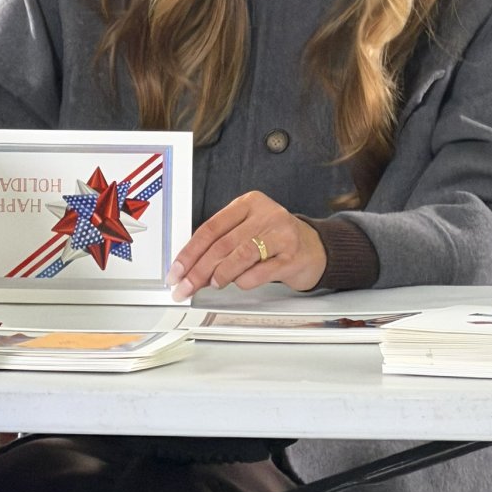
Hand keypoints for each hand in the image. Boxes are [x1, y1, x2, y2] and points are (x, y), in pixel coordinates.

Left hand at [166, 191, 326, 300]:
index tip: (176, 271)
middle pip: (223, 244)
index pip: (211, 227)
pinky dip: (245, 281)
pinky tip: (239, 283)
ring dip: (221, 274)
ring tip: (213, 284)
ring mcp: (281, 234)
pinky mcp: (293, 257)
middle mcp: (266, 214)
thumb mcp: (248, 229)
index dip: (190, 252)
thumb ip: (222, 243)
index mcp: (249, 203)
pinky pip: (262, 272)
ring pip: (241, 255)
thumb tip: (189, 267)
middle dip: (199, 270)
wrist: (314, 248)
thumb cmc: (274, 239)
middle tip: (185, 287)